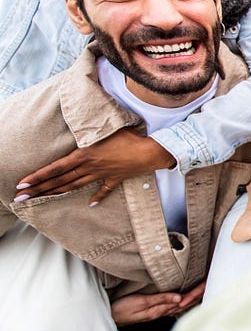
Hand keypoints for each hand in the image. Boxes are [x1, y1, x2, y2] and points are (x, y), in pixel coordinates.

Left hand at [14, 129, 174, 205]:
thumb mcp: (106, 130)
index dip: (37, 177)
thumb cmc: (129, 137)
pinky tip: (90, 203)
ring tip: (42, 198)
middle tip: (21, 198)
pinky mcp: (115, 178)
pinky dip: (97, 196)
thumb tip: (79, 127)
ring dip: (57, 193)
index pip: (55, 168)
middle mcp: (89, 166)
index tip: (22, 184)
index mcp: (84, 154)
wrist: (149, 152)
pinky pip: (104, 190)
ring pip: (75, 185)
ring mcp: (102, 174)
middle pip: (60, 180)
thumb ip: (90, 131)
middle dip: (39, 189)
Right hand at [110, 281, 204, 324]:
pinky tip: (185, 297)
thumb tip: (179, 298)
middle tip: (210, 282)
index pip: (184, 299)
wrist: (109, 317)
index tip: (207, 283)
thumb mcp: (141, 302)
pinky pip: (173, 305)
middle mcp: (162, 311)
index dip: (196, 291)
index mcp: (161, 309)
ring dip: (193, 296)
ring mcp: (158, 312)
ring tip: (202, 288)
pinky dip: (183, 299)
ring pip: (181, 304)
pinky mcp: (154, 310)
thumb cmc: (122, 310)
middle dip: (199, 293)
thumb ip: (160, 300)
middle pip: (186, 302)